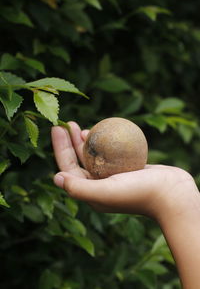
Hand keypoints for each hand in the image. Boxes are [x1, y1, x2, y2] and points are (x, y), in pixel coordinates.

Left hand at [51, 122, 196, 220]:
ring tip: (80, 127)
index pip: (68, 168)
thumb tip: (56, 178)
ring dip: (85, 141)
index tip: (57, 127)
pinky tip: (103, 131)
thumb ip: (79, 188)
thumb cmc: (139, 193)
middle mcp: (99, 186)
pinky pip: (110, 153)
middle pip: (79, 160)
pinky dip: (104, 142)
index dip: (60, 148)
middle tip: (67, 124)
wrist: (172, 194)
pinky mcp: (126, 169)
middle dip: (69, 142)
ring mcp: (113, 177)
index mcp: (91, 193)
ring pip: (94, 156)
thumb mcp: (106, 191)